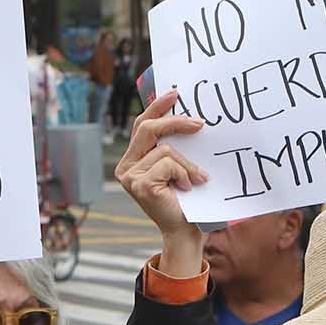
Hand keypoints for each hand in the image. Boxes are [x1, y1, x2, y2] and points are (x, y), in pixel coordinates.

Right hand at [114, 90, 207, 275]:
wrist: (186, 232)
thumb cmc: (186, 200)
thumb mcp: (178, 167)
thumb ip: (173, 146)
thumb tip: (186, 115)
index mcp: (132, 160)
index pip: (141, 125)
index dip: (156, 107)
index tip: (174, 93)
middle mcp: (126, 167)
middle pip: (147, 129)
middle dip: (175, 122)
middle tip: (199, 124)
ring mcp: (129, 177)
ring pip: (165, 149)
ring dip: (188, 164)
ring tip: (196, 180)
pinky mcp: (139, 185)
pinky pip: (169, 163)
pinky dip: (185, 173)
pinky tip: (186, 188)